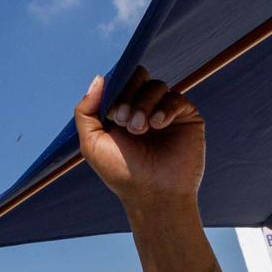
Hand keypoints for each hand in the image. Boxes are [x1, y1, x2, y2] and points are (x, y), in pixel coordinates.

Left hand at [74, 67, 205, 210]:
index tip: (113, 116)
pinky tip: (158, 125)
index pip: (119, 82)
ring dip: (144, 105)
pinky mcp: (186, 117)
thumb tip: (99, 78)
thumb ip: (85, 111)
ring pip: (157, 86)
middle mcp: (144, 108)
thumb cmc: (121, 173)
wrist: (152, 194)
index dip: (115, 92)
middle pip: (139, 77)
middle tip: (126, 122)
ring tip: (141, 129)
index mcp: (121, 111)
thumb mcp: (92, 143)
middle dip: (130, 96)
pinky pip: (176, 98)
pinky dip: (165, 108)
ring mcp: (165, 111)